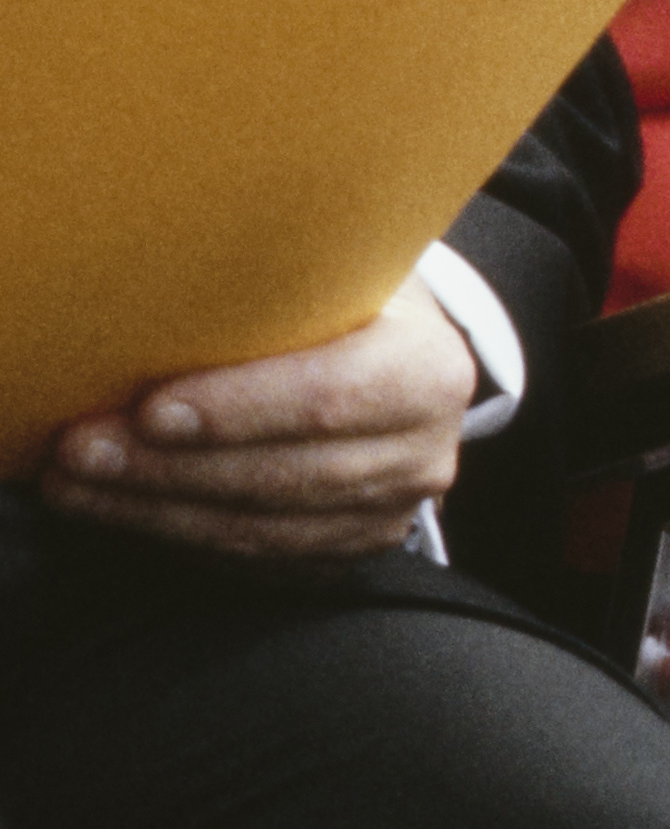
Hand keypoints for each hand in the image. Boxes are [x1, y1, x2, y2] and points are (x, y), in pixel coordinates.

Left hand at [39, 285, 479, 560]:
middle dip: (169, 470)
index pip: (329, 397)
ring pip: (263, 530)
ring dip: (157, 512)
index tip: (149, 411)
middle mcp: (423, 451)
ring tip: (81, 484)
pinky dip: (183, 539)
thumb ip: (279, 283)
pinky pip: (259, 561)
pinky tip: (124, 510)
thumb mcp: (336, 267)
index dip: (237, 411)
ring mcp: (392, 511)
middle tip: (83, 450)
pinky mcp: (354, 550)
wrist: (399, 350)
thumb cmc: (351, 298)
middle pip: (285, 475)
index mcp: (429, 369)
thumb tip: (162, 286)